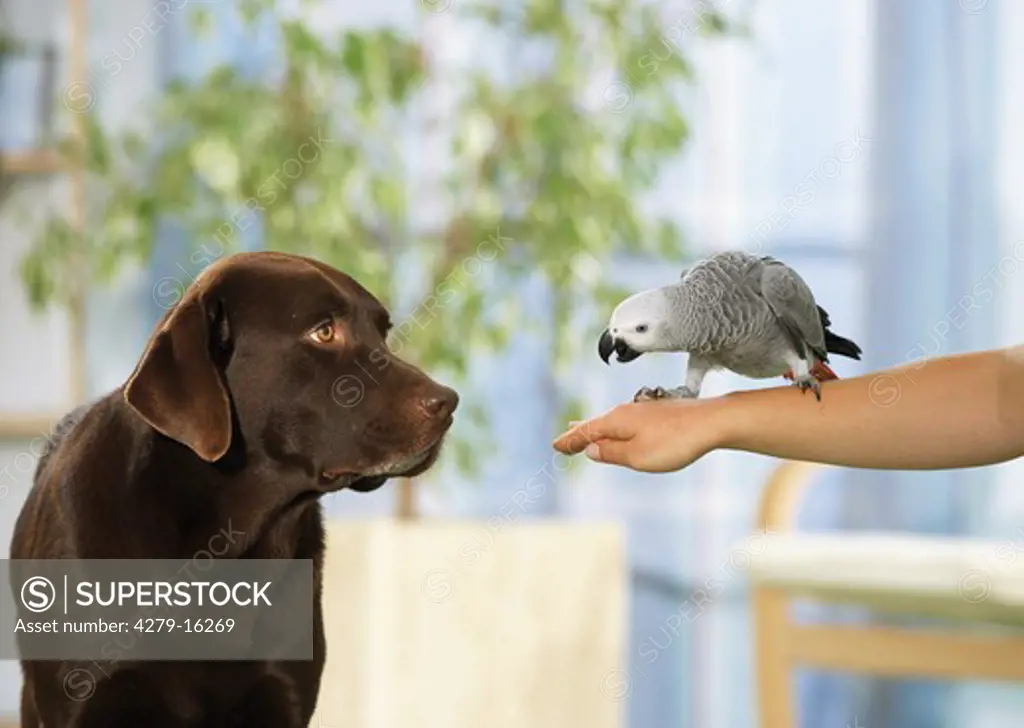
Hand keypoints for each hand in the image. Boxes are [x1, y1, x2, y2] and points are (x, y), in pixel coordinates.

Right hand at [551, 398, 727, 471]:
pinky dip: (615, 428)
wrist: (711, 422)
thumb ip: (612, 453)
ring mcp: (642, 411)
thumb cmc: (674, 442)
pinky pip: (627, 421)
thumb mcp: (638, 456)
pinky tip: (622, 430)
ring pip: (612, 422)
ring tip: (586, 431)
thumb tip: (593, 449)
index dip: (570, 441)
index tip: (555, 446)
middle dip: (580, 434)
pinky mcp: (658, 414)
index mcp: (615, 422)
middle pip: (596, 424)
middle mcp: (625, 412)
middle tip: (564, 439)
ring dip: (597, 429)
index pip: (585, 433)